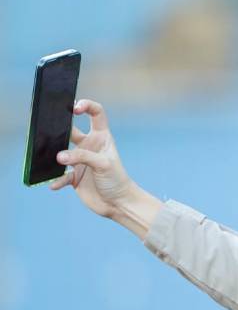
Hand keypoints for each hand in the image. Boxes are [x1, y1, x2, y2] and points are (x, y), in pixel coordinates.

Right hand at [51, 99, 135, 218]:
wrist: (118, 204)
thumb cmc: (117, 180)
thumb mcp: (103, 164)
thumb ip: (82, 157)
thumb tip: (59, 156)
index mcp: (101, 137)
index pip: (96, 114)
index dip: (87, 106)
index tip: (75, 107)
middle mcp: (89, 146)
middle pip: (70, 130)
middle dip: (59, 127)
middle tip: (47, 128)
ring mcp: (80, 161)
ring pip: (61, 153)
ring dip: (54, 155)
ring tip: (52, 160)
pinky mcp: (73, 177)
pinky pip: (59, 176)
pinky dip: (56, 180)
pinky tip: (54, 184)